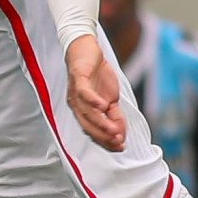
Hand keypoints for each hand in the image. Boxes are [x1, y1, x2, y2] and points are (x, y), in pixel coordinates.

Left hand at [64, 34, 125, 150]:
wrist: (86, 49)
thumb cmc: (97, 75)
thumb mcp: (110, 97)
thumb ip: (114, 115)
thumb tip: (122, 132)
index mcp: (83, 111)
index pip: (93, 131)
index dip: (105, 140)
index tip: (120, 147)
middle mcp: (76, 105)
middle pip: (88, 125)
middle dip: (103, 136)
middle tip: (118, 142)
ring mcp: (76, 92)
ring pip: (87, 112)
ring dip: (101, 123)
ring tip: (114, 131)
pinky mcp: (78, 78)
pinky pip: (84, 92)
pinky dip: (93, 100)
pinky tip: (103, 106)